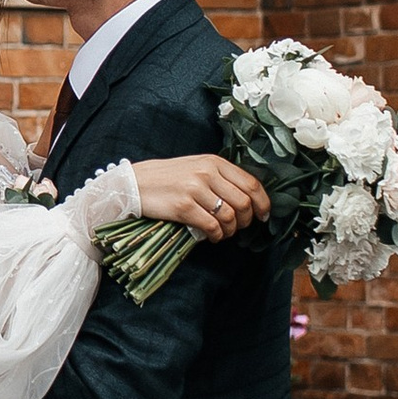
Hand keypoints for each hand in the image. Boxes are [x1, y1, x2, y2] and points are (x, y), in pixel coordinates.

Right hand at [131, 154, 269, 241]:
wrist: (134, 184)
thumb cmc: (167, 178)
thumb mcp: (196, 167)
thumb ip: (220, 177)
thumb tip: (247, 198)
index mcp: (214, 162)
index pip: (251, 183)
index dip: (263, 203)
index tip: (263, 215)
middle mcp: (207, 173)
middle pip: (244, 202)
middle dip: (246, 220)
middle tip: (239, 227)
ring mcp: (195, 189)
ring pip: (229, 216)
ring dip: (231, 230)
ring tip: (223, 233)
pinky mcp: (184, 207)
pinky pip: (212, 226)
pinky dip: (217, 236)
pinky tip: (212, 236)